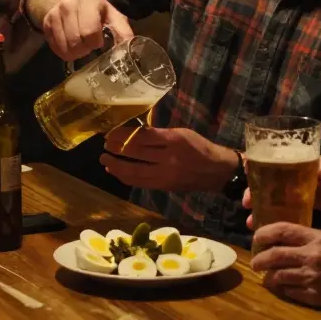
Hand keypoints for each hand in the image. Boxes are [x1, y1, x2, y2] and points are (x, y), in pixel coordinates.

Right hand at [41, 0, 133, 60]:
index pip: (89, 31)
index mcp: (87, 3)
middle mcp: (67, 7)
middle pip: (76, 42)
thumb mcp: (111, 14)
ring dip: (75, 54)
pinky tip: (71, 46)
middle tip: (89, 47)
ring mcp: (54, 15)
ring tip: (81, 47)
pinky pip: (55, 49)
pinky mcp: (45, 25)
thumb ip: (122, 29)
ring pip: (65, 48)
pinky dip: (64, 53)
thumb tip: (130, 47)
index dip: (95, 42)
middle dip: (85, 50)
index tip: (99, 42)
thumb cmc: (94, 8)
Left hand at [100, 126, 236, 191]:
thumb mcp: (181, 133)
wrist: (217, 170)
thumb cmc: (198, 147)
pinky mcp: (165, 186)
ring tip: (105, 161)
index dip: (123, 135)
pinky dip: (127, 178)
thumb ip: (159, 134)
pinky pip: (141, 182)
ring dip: (117, 166)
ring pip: (135, 171)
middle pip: (136, 153)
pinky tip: (117, 173)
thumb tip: (133, 134)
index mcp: (174, 140)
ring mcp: (166, 174)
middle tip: (104, 146)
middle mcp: (169, 158)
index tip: (110, 134)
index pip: (142, 136)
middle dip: (116, 149)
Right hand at [243, 156, 320, 229]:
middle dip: (252, 191)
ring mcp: (290, 193)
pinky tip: (262, 228)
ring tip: (251, 222)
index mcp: (296, 161)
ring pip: (267, 199)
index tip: (247, 168)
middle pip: (263, 181)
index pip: (270, 158)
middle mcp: (288, 177)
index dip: (256, 162)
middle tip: (246, 203)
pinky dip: (269, 219)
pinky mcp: (295, 208)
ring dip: (257, 208)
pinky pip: (278, 212)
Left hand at [251, 223, 320, 316]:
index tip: (256, 237)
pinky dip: (283, 289)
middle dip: (259, 259)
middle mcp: (311, 256)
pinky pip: (290, 292)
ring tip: (266, 277)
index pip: (282, 230)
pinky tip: (282, 288)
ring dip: (269, 277)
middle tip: (255, 262)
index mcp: (317, 237)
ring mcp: (312, 277)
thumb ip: (309, 238)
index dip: (264, 233)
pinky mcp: (315, 295)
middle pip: (274, 255)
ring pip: (279, 276)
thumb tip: (285, 239)